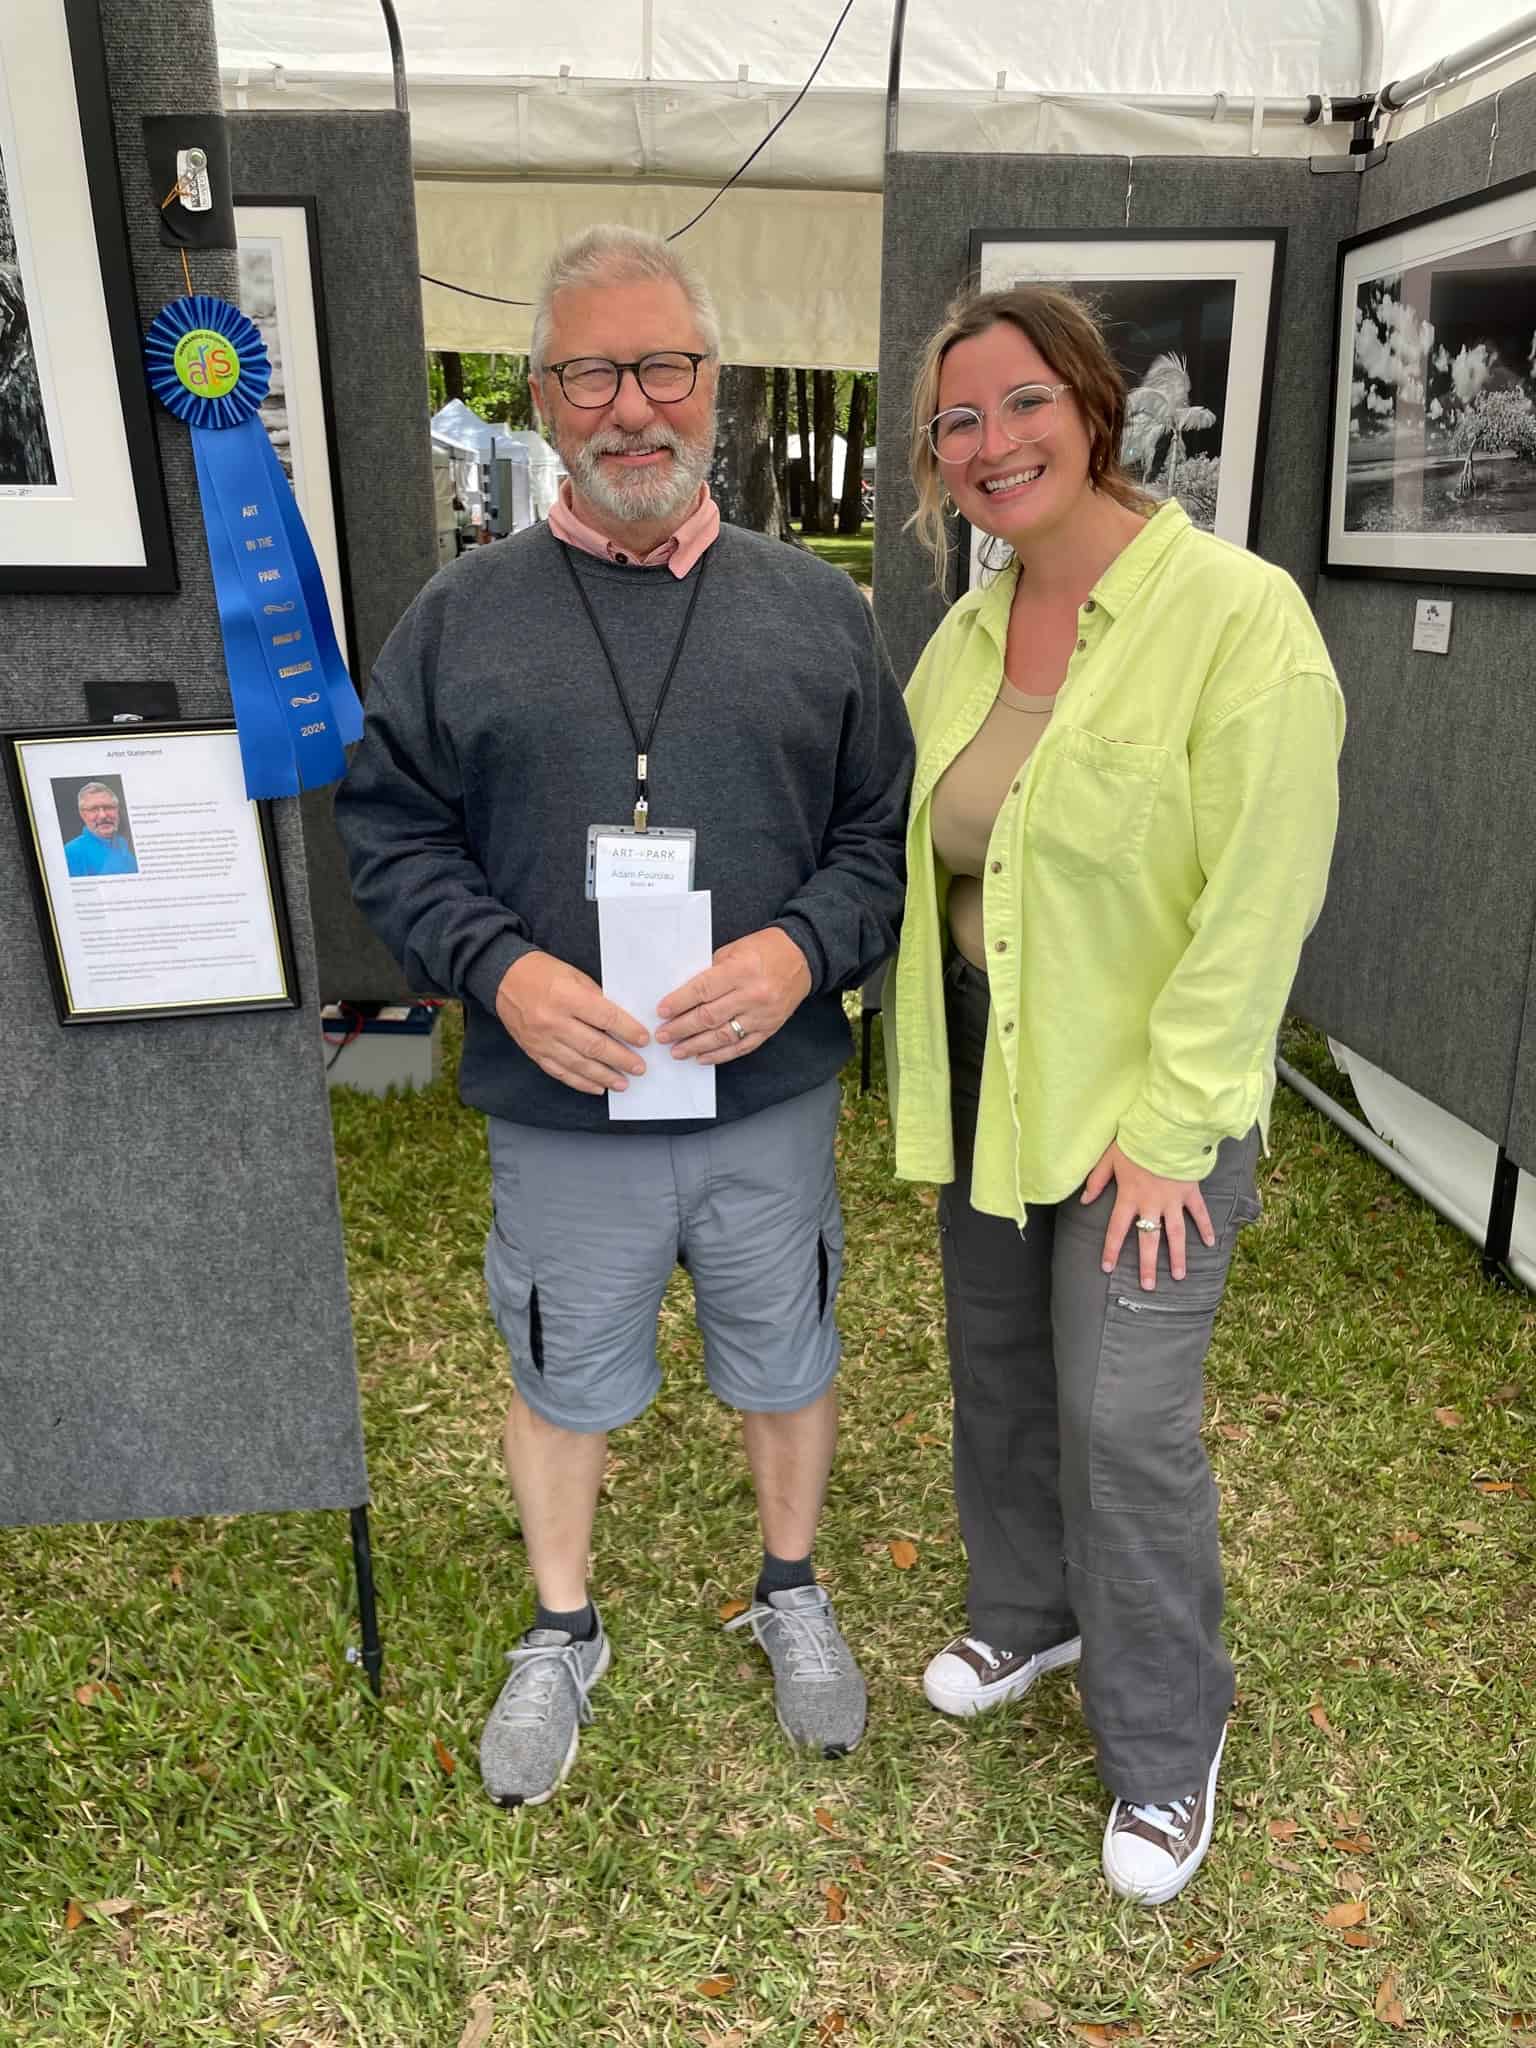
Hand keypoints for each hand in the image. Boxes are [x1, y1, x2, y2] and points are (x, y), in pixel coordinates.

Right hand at [494, 951, 648, 1095]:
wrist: (503, 979)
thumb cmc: (542, 972)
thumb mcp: (574, 975)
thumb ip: (596, 998)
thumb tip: (621, 1022)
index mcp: (566, 996)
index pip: (605, 1018)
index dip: (627, 1030)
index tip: (644, 1040)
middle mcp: (552, 1021)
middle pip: (594, 1046)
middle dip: (621, 1059)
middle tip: (639, 1067)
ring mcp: (542, 1040)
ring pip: (579, 1064)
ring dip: (604, 1076)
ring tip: (624, 1083)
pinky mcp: (534, 1052)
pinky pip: (560, 1072)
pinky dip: (581, 1082)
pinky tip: (598, 1087)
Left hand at [655, 927, 811, 1065]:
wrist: (802, 957)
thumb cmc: (765, 949)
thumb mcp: (734, 950)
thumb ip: (710, 971)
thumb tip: (683, 994)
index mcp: (742, 970)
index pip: (703, 990)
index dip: (680, 1002)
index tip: (662, 1011)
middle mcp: (753, 995)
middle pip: (710, 1016)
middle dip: (682, 1028)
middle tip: (663, 1035)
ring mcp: (763, 1015)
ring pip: (723, 1036)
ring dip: (696, 1045)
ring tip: (677, 1050)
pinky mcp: (770, 1028)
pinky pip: (742, 1047)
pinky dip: (720, 1055)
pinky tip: (702, 1057)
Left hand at [1080, 1139, 1215, 1291]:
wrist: (1165, 1128)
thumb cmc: (1134, 1141)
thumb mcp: (1108, 1158)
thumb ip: (1096, 1180)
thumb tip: (1083, 1200)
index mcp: (1129, 1196)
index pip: (1116, 1229)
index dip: (1110, 1249)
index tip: (1107, 1268)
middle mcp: (1151, 1204)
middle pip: (1148, 1240)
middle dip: (1148, 1265)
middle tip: (1149, 1287)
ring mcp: (1173, 1200)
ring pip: (1176, 1234)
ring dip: (1178, 1256)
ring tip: (1179, 1276)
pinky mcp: (1190, 1192)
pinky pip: (1199, 1213)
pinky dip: (1206, 1227)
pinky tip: (1211, 1244)